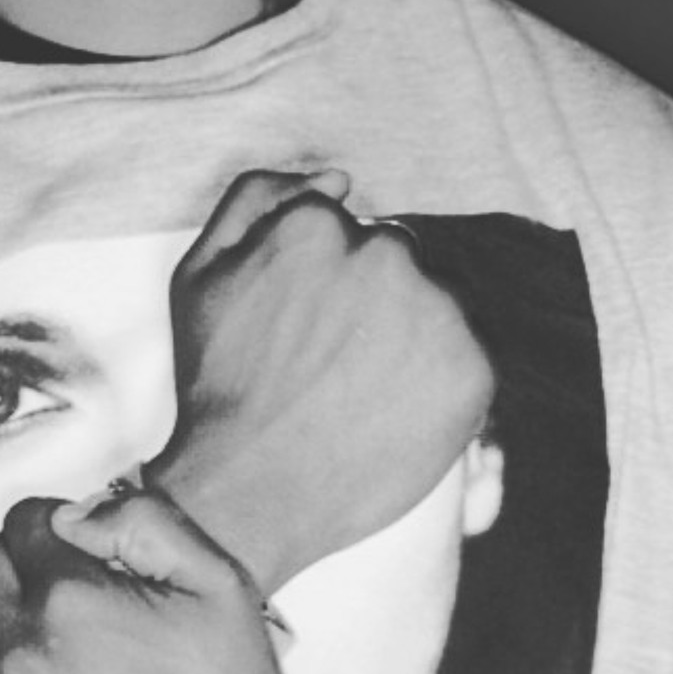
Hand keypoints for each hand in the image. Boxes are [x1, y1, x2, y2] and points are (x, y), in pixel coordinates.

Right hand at [143, 168, 496, 595]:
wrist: (247, 494)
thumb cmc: (217, 387)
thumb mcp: (200, 273)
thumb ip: (257, 198)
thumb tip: (339, 179)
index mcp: (319, 226)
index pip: (350, 237)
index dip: (327, 290)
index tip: (305, 335)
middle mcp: (386, 256)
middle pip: (398, 267)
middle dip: (373, 310)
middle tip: (331, 372)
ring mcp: (435, 312)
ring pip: (436, 310)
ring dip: (410, 344)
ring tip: (360, 399)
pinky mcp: (473, 370)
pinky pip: (467, 361)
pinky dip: (439, 387)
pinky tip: (391, 418)